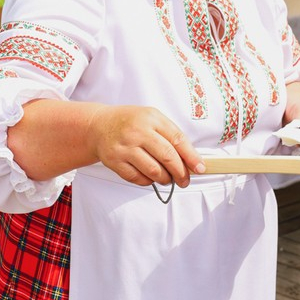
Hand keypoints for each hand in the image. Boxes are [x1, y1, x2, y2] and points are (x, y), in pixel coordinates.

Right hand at [89, 105, 204, 187]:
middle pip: (167, 157)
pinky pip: (137, 178)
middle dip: (181, 172)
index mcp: (151, 118)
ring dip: (165, 179)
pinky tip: (150, 177)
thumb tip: (191, 160)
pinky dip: (148, 181)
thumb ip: (171, 135)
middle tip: (185, 180)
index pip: (177, 139)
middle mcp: (137, 131)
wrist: (99, 125)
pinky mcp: (113, 161)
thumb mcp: (152, 119)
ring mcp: (124, 147)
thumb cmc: (131, 122)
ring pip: (153, 171)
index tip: (200, 168)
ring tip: (168, 178)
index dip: (191, 156)